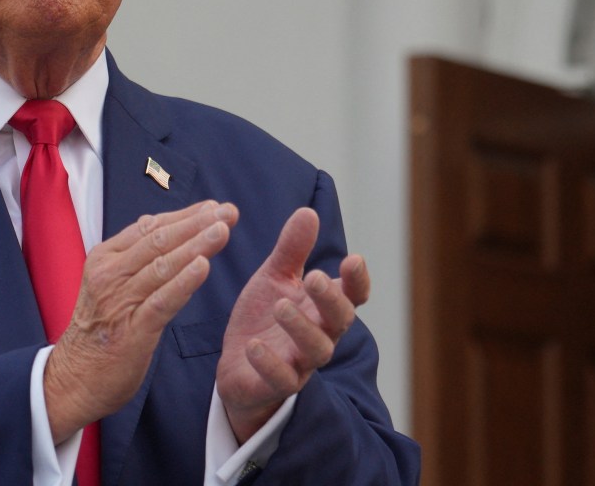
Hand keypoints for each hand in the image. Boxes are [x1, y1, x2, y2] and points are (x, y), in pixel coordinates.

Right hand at [44, 201, 238, 441]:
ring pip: (163, 266)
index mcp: (105, 258)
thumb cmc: (99, 330)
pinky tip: (203, 267)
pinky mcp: (133, 330)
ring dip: (196, 245)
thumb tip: (162, 227)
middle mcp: (110, 274)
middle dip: (197, 224)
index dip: (184, 215)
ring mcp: (120, 301)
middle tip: (228, 212)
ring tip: (222, 230)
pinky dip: (183, 282)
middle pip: (159, 241)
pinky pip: (162, 301)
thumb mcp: (109, 284)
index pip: (149, 228)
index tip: (214, 207)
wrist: (73, 379)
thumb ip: (135, 259)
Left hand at [216, 207, 369, 440]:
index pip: (352, 295)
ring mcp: (301, 362)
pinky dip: (270, 363)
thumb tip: (308, 211)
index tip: (353, 259)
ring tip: (281, 307)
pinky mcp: (276, 384)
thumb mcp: (274, 278)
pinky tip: (254, 345)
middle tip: (313, 277)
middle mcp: (319, 334)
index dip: (356, 280)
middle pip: (339, 320)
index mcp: (322, 307)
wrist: (238, 364)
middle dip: (330, 299)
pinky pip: (281, 378)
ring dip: (300, 328)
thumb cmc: (265, 318)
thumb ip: (292, 250)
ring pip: (315, 350)